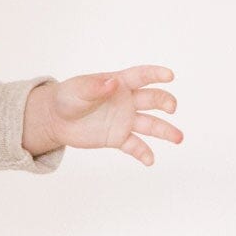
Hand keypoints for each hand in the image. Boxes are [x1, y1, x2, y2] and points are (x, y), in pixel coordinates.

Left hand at [40, 66, 181, 165]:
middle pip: (152, 99)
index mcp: (119, 83)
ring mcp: (125, 120)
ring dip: (165, 131)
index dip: (156, 75)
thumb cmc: (67, 97)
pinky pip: (135, 146)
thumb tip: (112, 83)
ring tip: (179, 138)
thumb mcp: (77, 90)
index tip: (170, 76)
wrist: (56, 119)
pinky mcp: (118, 137)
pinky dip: (143, 153)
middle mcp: (127, 101)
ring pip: (150, 125)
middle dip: (164, 102)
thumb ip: (94, 88)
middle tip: (172, 108)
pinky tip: (150, 161)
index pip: (141, 76)